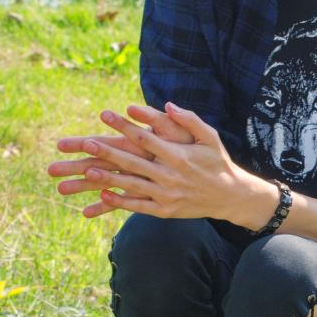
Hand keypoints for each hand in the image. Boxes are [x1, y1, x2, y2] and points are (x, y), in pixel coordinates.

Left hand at [52, 103, 247, 219]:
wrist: (230, 196)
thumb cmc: (217, 162)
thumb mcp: (210, 137)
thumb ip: (189, 120)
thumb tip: (167, 105)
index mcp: (179, 155)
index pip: (145, 138)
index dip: (124, 125)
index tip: (106, 114)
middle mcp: (171, 176)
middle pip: (133, 162)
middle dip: (108, 152)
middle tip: (87, 143)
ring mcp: (166, 195)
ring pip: (131, 185)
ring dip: (108, 178)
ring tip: (87, 171)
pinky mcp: (164, 211)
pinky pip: (138, 206)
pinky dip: (120, 202)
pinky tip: (103, 195)